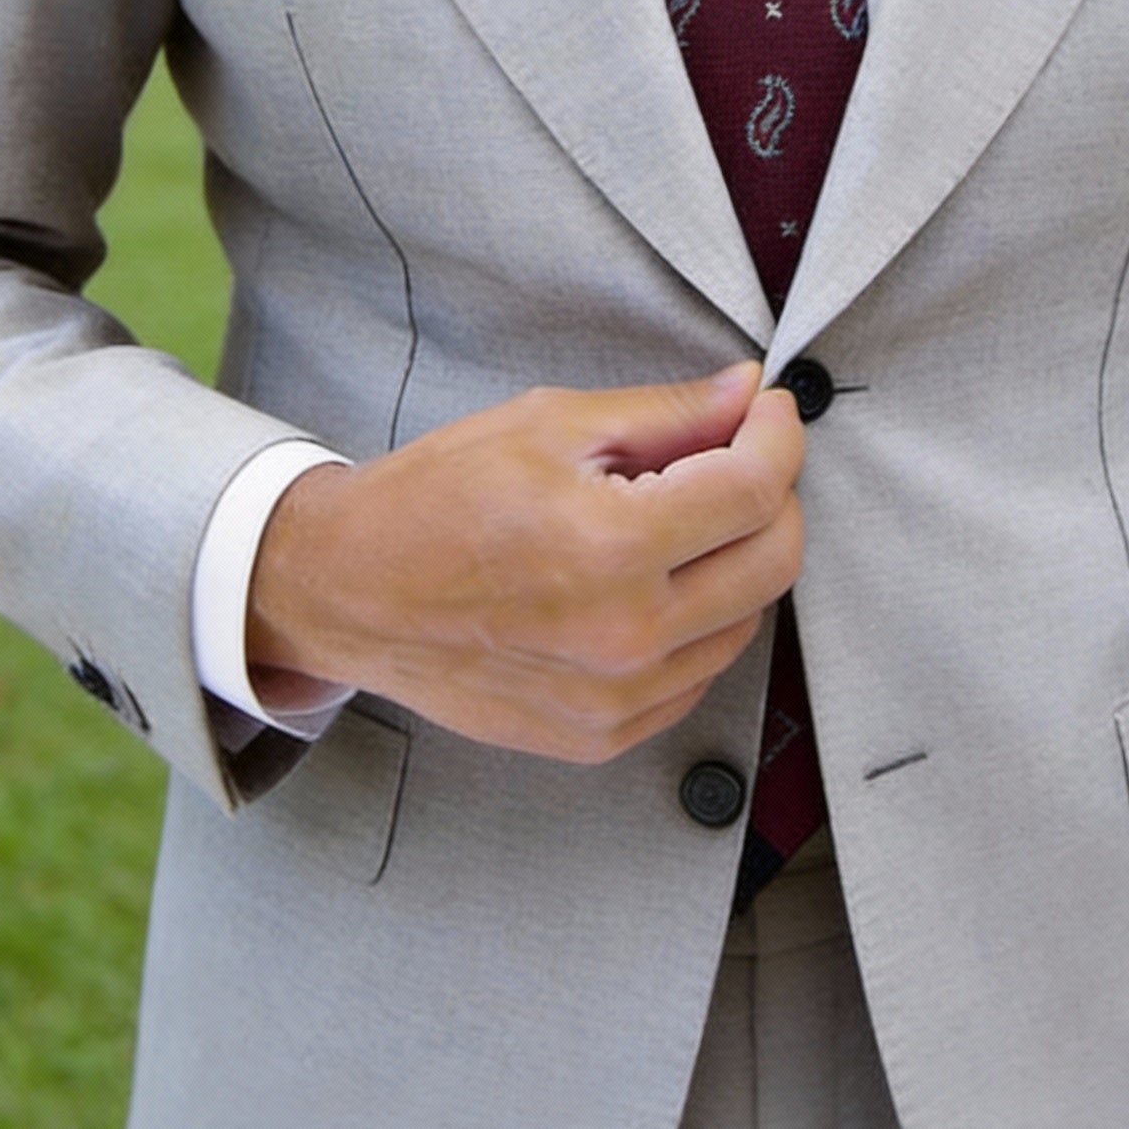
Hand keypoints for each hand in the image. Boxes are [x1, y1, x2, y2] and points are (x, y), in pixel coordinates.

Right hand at [244, 363, 803, 762]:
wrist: (349, 592)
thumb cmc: (437, 497)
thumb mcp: (549, 424)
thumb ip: (665, 413)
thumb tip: (747, 393)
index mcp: (611, 546)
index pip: (756, 490)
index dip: (778, 436)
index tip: (768, 410)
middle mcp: (624, 635)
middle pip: (774, 560)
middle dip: (773, 493)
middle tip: (736, 454)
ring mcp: (616, 699)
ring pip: (747, 621)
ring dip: (737, 558)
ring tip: (676, 518)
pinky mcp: (602, 735)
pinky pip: (698, 672)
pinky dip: (698, 619)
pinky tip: (650, 580)